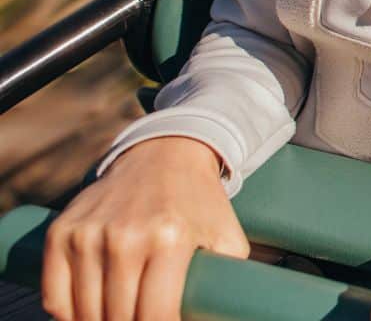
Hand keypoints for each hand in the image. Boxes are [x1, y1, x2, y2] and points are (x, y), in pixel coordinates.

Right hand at [42, 136, 248, 320]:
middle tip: (143, 319)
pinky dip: (68, 314)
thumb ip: (228, 281)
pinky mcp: (62, 232)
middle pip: (118, 317)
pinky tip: (88, 313)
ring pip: (84, 312)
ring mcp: (89, 234)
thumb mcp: (228, 238)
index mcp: (170, 240)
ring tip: (121, 316)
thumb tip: (218, 315)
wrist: (165, 155)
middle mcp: (125, 237)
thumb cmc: (200, 205)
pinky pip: (54, 296)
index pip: (156, 315)